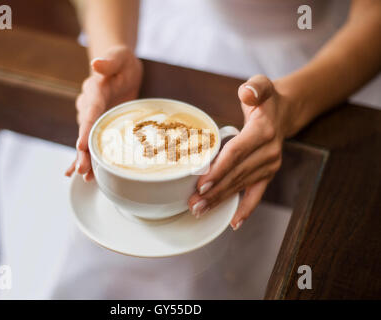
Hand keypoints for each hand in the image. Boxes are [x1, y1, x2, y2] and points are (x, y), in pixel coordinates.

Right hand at [65, 45, 142, 179]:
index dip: (86, 129)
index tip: (82, 144)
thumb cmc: (122, 62)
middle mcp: (89, 106)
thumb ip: (109, 61)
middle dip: (83, 151)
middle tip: (83, 170)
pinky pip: (93, 142)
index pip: (90, 111)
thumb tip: (96, 64)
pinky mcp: (99, 125)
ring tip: (86, 178)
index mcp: (95, 91)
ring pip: (87, 140)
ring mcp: (92, 117)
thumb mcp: (119, 57)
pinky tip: (87, 175)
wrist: (120, 68)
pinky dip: (89, 157)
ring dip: (86, 159)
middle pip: (85, 131)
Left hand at [188, 75, 290, 229]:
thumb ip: (255, 87)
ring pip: (242, 186)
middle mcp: (269, 152)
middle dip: (214, 191)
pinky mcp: (269, 174)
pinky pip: (257, 194)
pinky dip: (246, 209)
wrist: (285, 111)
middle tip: (193, 204)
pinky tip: (234, 222)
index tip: (200, 184)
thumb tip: (247, 93)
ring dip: (221, 200)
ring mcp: (270, 165)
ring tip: (200, 211)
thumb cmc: (266, 99)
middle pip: (236, 175)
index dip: (218, 169)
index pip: (236, 153)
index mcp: (263, 131)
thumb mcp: (261, 85)